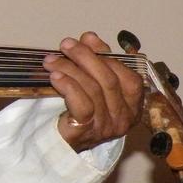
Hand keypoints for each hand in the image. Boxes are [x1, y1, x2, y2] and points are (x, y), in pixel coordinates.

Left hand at [43, 31, 144, 150]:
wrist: (57, 144)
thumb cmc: (76, 112)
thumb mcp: (90, 84)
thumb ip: (95, 61)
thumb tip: (90, 37)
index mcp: (132, 105)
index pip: (128, 75)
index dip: (107, 55)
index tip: (86, 39)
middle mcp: (124, 118)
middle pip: (109, 79)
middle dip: (85, 57)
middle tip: (66, 45)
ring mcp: (107, 127)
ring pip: (93, 89)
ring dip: (70, 69)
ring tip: (51, 60)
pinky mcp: (87, 132)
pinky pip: (82, 104)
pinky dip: (68, 86)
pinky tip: (55, 77)